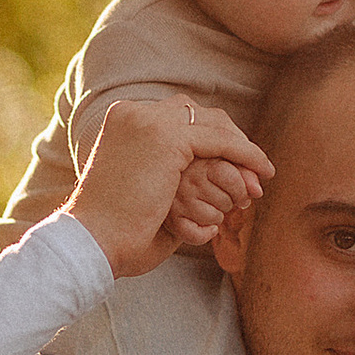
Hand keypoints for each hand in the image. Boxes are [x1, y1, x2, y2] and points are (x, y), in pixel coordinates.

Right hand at [68, 93, 268, 276]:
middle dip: (230, 139)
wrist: (92, 241)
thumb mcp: (142, 191)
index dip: (212, 138)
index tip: (234, 164)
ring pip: (213, 124)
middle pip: (199, 114)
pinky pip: (220, 141)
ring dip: (242, 149)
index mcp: (124, 121)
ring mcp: (148, 121)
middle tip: (255, 168)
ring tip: (262, 174)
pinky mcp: (166, 138)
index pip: (180, 117)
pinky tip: (262, 172)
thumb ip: (169, 176)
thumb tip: (207, 183)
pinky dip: (247, 155)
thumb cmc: (113, 232)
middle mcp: (135, 113)